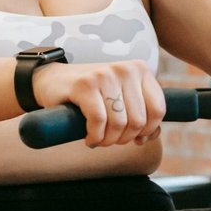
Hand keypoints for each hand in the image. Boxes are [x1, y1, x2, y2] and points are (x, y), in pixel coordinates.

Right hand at [32, 58, 164, 147]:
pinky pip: (99, 121)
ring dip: (109, 140)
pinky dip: (95, 136)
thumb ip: (142, 115)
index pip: (158, 109)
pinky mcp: (85, 84)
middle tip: (110, 139)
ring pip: (119, 123)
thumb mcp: (121, 100)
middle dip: (124, 138)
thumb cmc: (91, 95)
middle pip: (138, 120)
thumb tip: (151, 136)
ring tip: (99, 139)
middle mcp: (126, 69)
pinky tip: (90, 137)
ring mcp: (105, 75)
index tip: (135, 137)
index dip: (148, 130)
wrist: (52, 81)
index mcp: (140, 70)